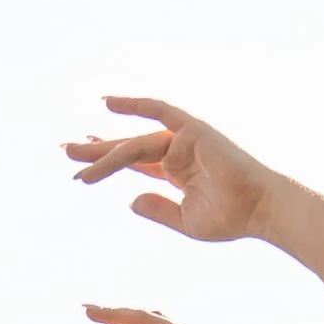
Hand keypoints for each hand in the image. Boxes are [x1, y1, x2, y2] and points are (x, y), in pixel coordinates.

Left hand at [68, 101, 276, 245]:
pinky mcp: (191, 129)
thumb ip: (158, 210)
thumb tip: (130, 201)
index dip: (108, 165)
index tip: (80, 170)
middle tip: (65, 151)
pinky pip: (158, 111)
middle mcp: (176, 153)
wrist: (258, 208)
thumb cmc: (230, 217)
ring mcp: (183, 139)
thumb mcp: (186, 220)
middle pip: (128, 149)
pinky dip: (135, 104)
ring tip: (75, 154)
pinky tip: (107, 103)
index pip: (134, 164)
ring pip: (135, 142)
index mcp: (175, 173)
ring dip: (105, 150)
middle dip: (97, 150)